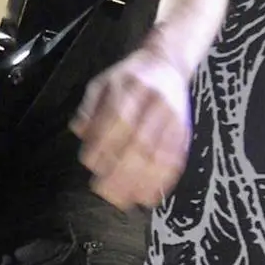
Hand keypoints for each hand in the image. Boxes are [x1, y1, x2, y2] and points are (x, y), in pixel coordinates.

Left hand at [69, 49, 191, 210]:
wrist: (167, 63)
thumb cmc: (128, 77)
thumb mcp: (101, 83)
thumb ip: (89, 108)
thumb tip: (79, 132)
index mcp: (131, 88)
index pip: (118, 119)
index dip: (105, 145)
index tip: (90, 164)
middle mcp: (155, 103)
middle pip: (140, 141)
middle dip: (122, 171)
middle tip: (104, 192)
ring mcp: (173, 118)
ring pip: (160, 154)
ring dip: (143, 182)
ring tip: (125, 201)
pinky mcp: (185, 131)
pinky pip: (177, 159)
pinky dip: (163, 181)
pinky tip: (149, 196)